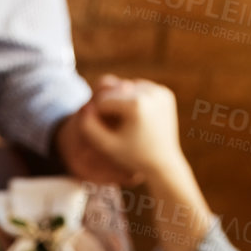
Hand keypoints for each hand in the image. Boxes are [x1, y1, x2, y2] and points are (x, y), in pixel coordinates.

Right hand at [70, 77, 184, 182]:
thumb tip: (84, 107)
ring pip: (128, 88)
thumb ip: (89, 128)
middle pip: (116, 92)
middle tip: (107, 123)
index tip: (98, 128)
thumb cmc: (132, 157)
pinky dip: (134, 98)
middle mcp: (150, 93)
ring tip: (119, 119)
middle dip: (109, 105)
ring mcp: (160, 92)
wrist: (163, 163)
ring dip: (120, 100)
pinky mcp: (166, 94)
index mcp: (135, 105)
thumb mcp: (107, 146)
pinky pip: (142, 90)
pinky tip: (132, 114)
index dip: (97, 115)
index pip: (104, 101)